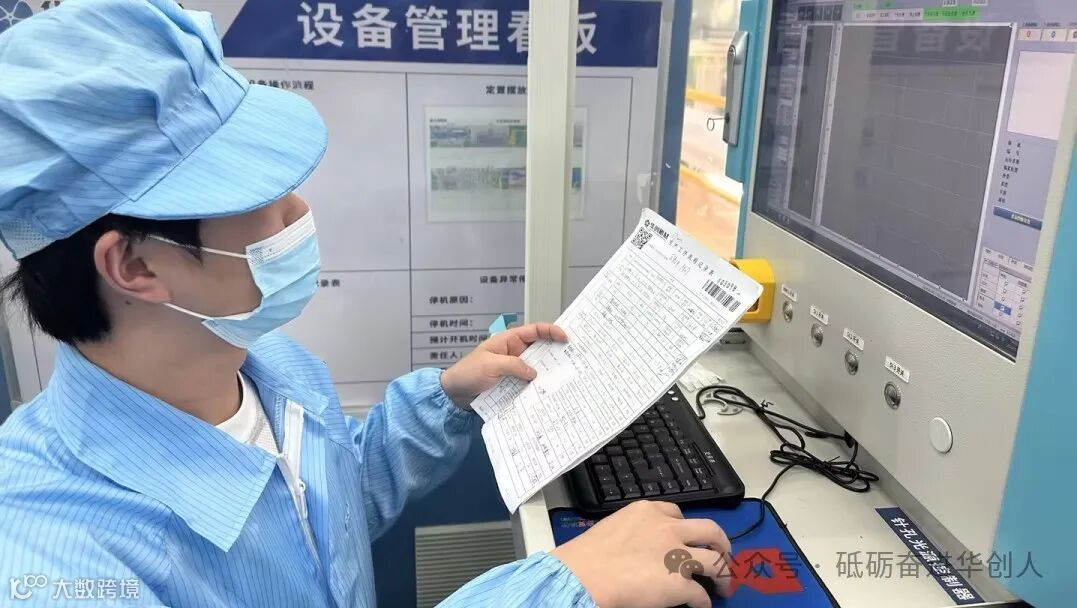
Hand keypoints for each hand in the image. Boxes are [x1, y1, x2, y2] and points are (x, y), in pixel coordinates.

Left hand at [440, 322, 567, 409]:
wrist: (454, 394)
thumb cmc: (467, 373)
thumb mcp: (491, 365)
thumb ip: (514, 366)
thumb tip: (534, 373)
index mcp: (508, 340)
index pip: (534, 331)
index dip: (551, 331)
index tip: (565, 337)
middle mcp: (514, 352)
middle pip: (539, 349)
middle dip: (554, 353)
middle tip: (572, 359)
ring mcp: (513, 368)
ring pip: (536, 368)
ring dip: (546, 373)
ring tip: (562, 379)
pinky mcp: (512, 383)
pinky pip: (528, 383)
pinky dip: (536, 386)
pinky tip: (546, 392)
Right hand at [550, 501, 731, 607]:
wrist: (582, 575)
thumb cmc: (586, 555)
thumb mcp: (613, 528)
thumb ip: (633, 531)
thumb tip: (639, 546)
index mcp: (648, 511)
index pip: (678, 513)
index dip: (686, 528)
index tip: (687, 538)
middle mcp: (668, 529)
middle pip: (711, 530)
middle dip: (721, 543)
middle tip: (723, 555)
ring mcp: (678, 556)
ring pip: (716, 561)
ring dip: (723, 574)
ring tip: (725, 585)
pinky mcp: (680, 584)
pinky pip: (701, 595)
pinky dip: (703, 602)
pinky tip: (701, 607)